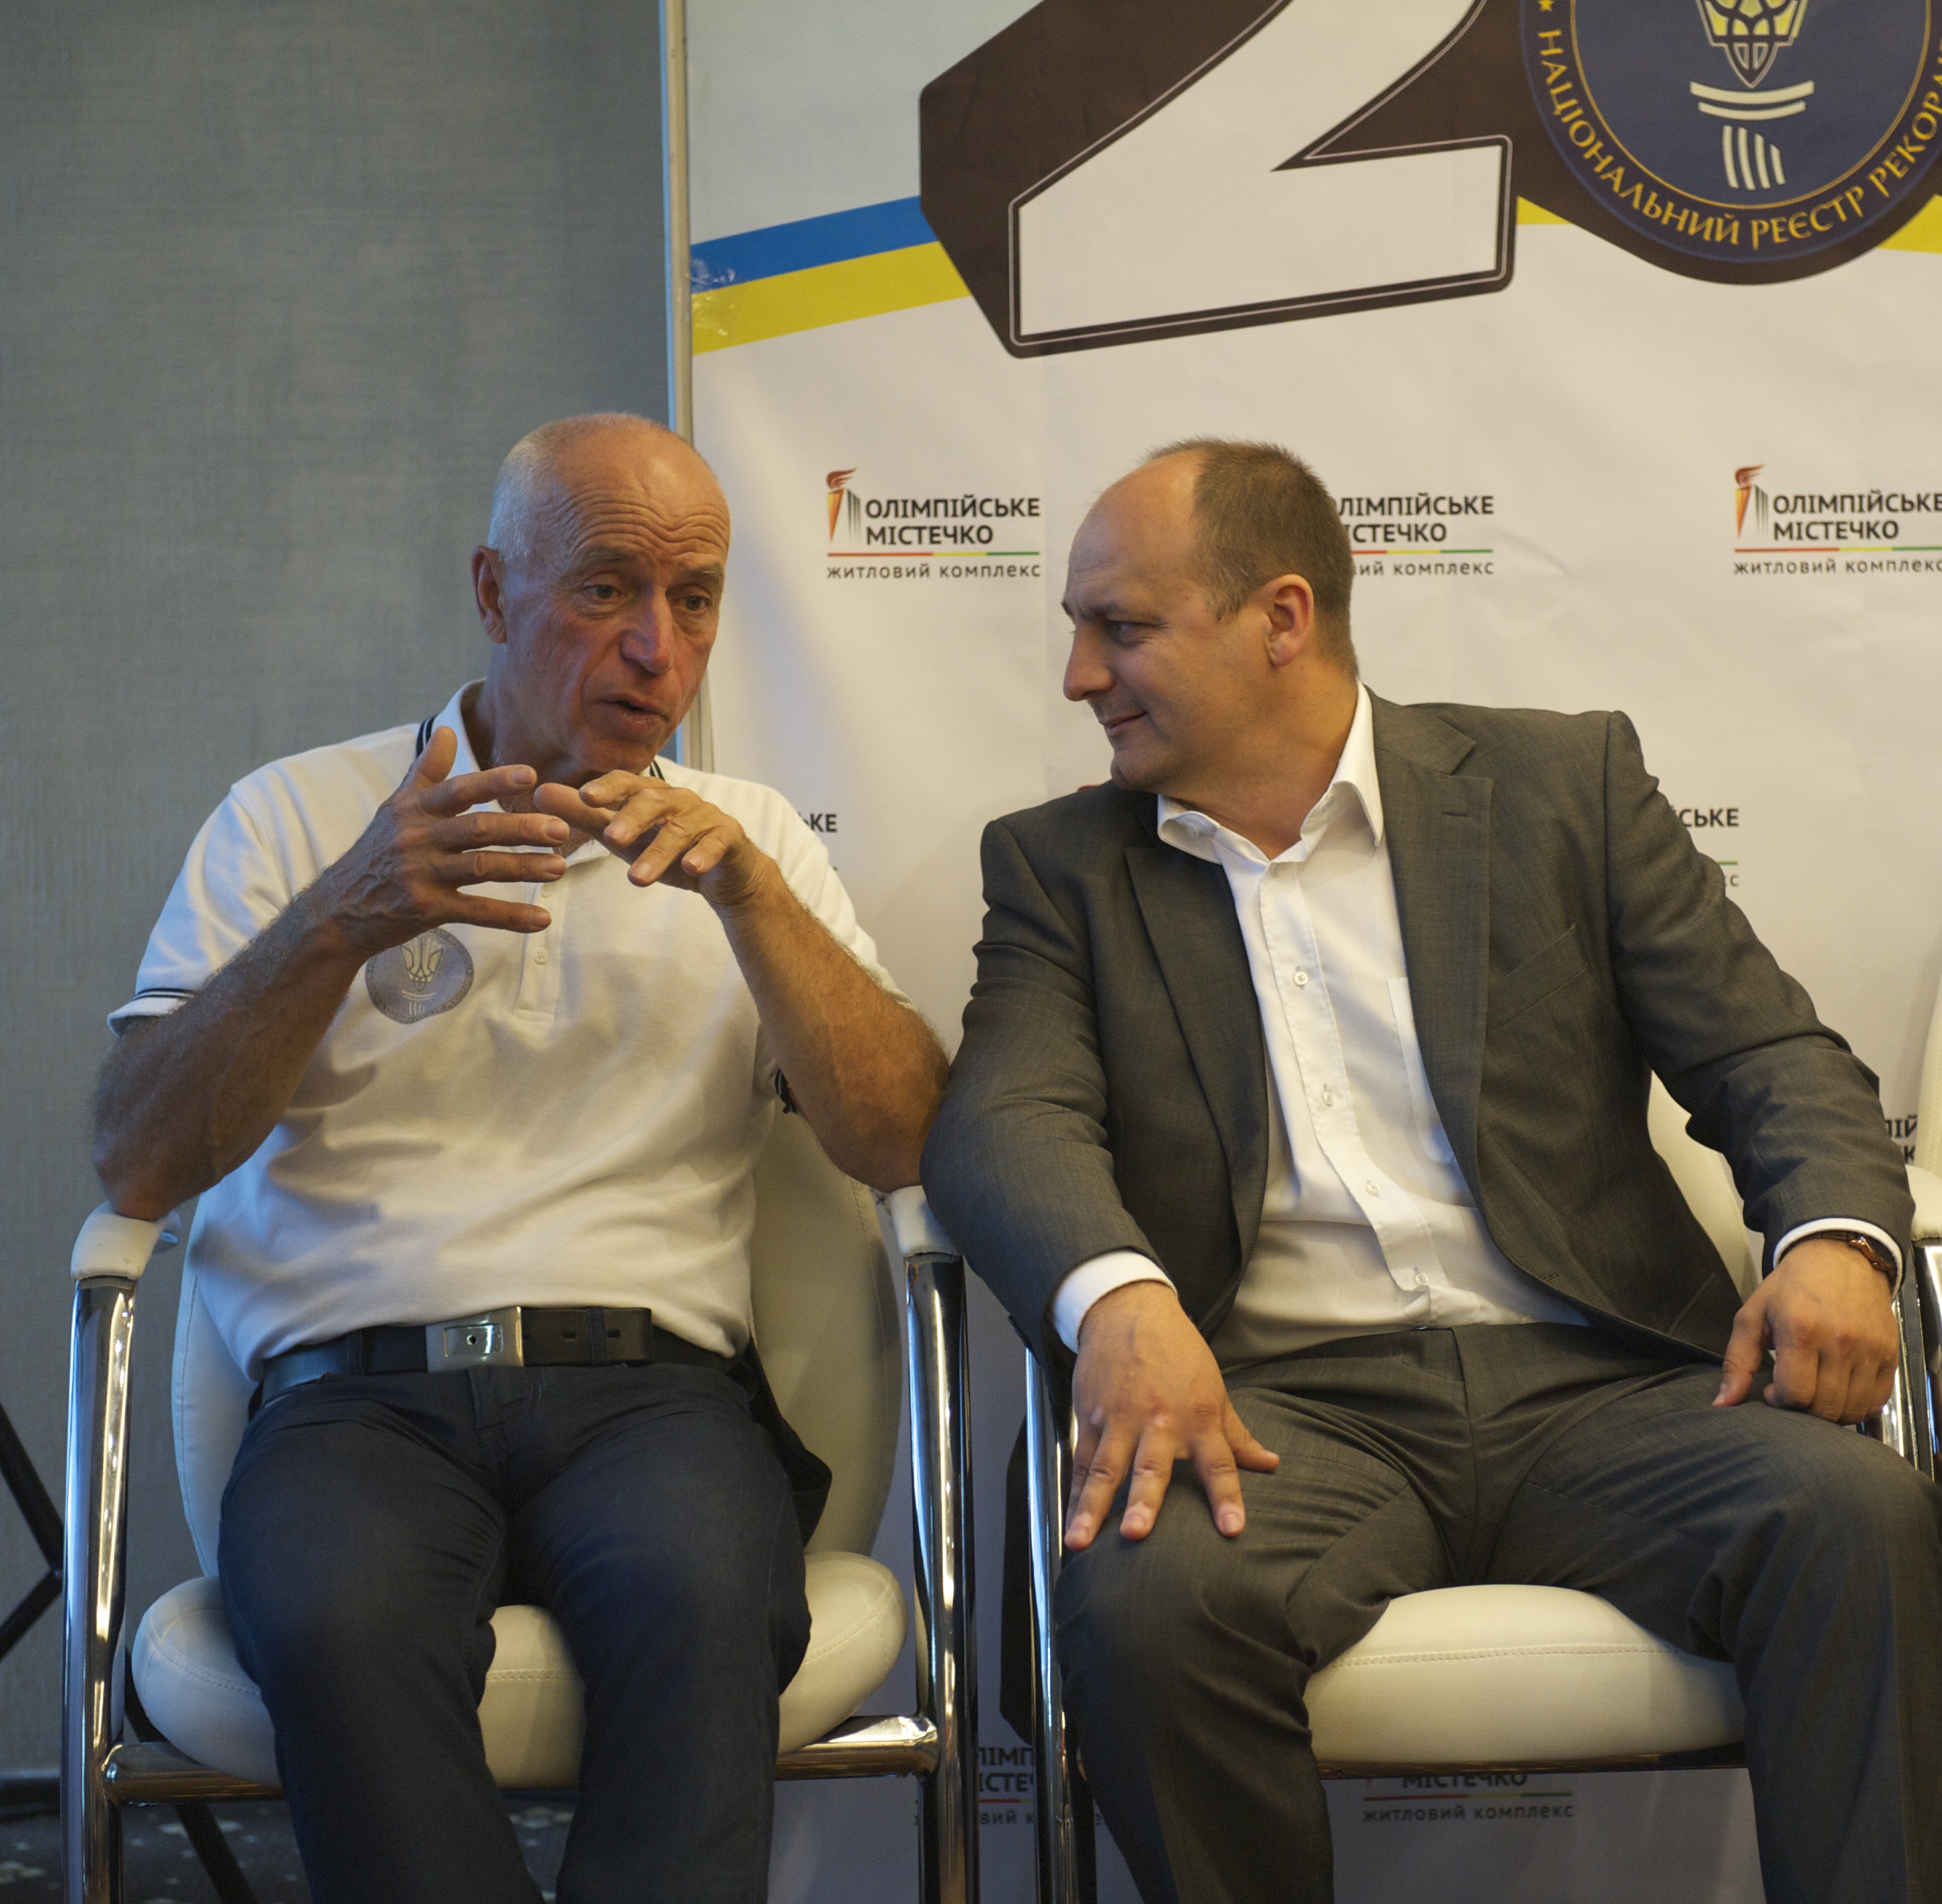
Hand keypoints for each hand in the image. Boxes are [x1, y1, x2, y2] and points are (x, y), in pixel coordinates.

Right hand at [308, 727, 566, 954]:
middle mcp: (417, 840)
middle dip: (522, 828)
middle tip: (561, 828)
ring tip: (560, 867)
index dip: (494, 781)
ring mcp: (421, 876)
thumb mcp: (396, 808)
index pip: (459, 791)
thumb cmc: (376, 852)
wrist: (338, 910)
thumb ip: (426, 771)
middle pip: (478, 830)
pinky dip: (510, 917)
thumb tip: (448, 732)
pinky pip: (476, 912)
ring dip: (524, 868)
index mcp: (415, 810)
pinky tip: (541, 919)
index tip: (531, 775)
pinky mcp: (426, 910)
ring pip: (482, 868)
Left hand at [534, 773, 776, 908]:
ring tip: (637, 879)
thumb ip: (584, 816)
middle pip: (654, 801)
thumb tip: (539, 794)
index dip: (607, 787)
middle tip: (610, 838)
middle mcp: (679, 799)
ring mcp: (706, 817)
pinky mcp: (729, 838)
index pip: (627, 783)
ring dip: (659, 852)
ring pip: (681, 829)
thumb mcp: (623, 836)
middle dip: (632, 819)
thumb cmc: (669, 848)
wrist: (726, 872)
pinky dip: (704, 854)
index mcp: (651, 794)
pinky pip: (717, 843)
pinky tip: (692, 868)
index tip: (584, 797)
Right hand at [1065, 1281, 1279, 1549]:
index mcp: (1197, 1418)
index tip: (1231, 1529)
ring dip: (1091, 1507)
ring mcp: (1120, 1421)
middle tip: (1136, 1533)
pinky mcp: (1092, 1418)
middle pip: (1151, 1468)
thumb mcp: (1214, 1389)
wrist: (1130, 1311)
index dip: (1225, 1497)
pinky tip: (1069, 1522)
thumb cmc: (1178, 1351)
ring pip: (1104, 1470)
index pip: (1218, 1463)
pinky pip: (1081, 1462)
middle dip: (1143, 1502)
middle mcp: (1158, 1422)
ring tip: (1079, 1540)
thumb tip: (1270, 1463)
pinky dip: (1073, 1494)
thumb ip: (1237, 1434)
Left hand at [1715, 1235, 1898, 1422]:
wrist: (1839, 1259)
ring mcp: (1870, 1350)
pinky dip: (1857, 1407)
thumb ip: (1736, 1362)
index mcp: (1801, 1329)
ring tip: (1815, 1392)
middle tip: (1793, 1393)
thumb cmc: (1791, 1288)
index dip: (1778, 1402)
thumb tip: (1724, 1403)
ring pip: (1852, 1410)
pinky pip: (1877, 1401)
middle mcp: (1840, 1341)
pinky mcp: (1890, 1355)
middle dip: (1803, 1410)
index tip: (1772, 1391)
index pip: (1794, 1393)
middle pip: (1824, 1407)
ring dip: (1830, 1413)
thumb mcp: (1752, 1316)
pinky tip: (1839, 1391)